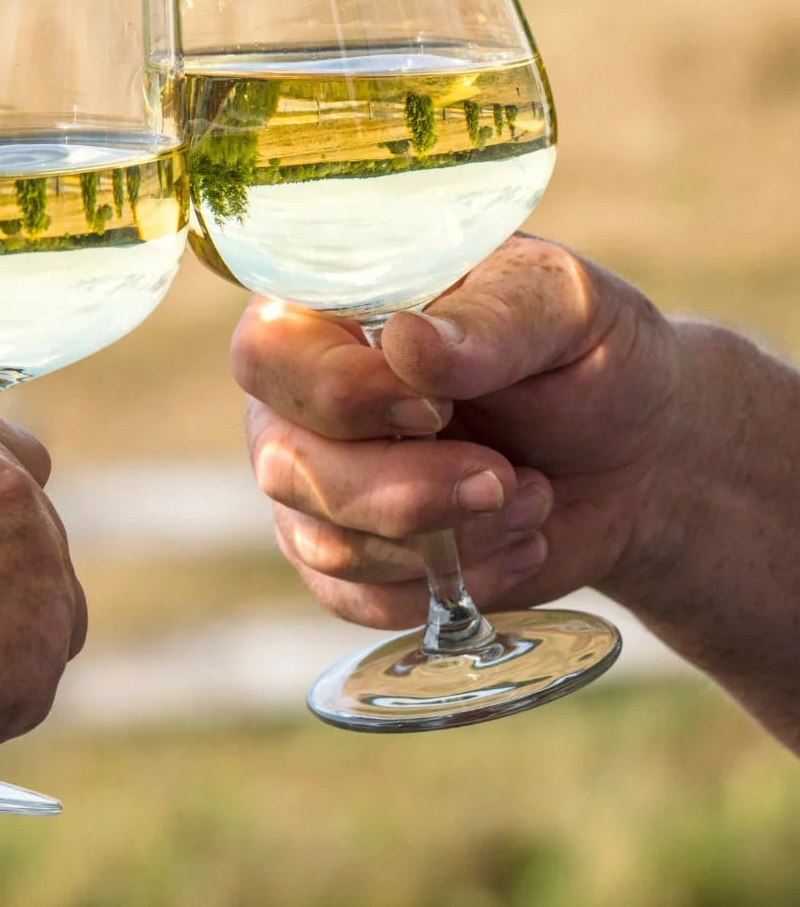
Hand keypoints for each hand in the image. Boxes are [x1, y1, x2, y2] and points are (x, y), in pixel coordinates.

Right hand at [231, 234, 683, 629]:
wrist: (637, 458)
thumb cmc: (589, 356)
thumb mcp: (565, 310)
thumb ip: (491, 321)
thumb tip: (406, 342)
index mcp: (327, 307)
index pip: (269, 353)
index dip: (339, 392)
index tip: (437, 408)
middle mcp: (296, 397)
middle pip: (284, 462)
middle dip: (402, 489)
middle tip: (503, 478)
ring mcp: (311, 480)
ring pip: (324, 540)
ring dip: (443, 538)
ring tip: (529, 497)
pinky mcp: (344, 556)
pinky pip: (355, 599)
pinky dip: (448, 586)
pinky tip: (514, 546)